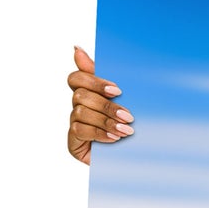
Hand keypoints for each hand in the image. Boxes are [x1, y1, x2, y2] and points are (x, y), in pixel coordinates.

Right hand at [67, 46, 132, 164]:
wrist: (135, 158)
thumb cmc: (129, 125)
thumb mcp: (125, 100)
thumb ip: (106, 77)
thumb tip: (77, 48)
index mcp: (89, 92)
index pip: (77, 78)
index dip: (94, 81)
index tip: (117, 90)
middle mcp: (78, 106)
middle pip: (81, 95)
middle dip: (107, 105)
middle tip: (129, 116)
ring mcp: (74, 123)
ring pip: (81, 112)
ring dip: (106, 121)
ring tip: (127, 131)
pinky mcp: (73, 141)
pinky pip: (80, 130)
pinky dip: (99, 133)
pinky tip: (115, 139)